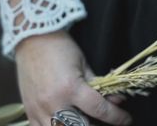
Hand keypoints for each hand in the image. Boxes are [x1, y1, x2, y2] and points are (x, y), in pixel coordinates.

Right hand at [15, 29, 131, 125]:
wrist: (33, 39)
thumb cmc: (60, 48)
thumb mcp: (83, 64)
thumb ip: (100, 85)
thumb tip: (117, 100)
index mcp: (71, 87)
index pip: (99, 109)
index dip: (116, 116)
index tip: (126, 119)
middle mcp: (55, 102)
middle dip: (96, 125)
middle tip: (104, 120)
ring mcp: (40, 110)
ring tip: (86, 119)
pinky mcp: (29, 113)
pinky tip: (66, 121)